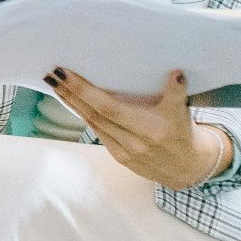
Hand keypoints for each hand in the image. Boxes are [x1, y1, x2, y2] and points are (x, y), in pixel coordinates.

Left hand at [42, 68, 222, 190]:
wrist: (188, 168)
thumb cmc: (183, 132)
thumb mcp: (183, 112)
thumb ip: (177, 92)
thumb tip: (175, 72)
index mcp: (150, 129)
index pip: (108, 107)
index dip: (84, 91)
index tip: (66, 73)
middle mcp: (135, 142)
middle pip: (95, 114)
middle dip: (70, 93)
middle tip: (52, 74)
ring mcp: (126, 153)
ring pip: (93, 124)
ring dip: (72, 103)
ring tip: (56, 85)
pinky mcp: (121, 159)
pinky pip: (99, 133)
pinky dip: (85, 116)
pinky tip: (73, 102)